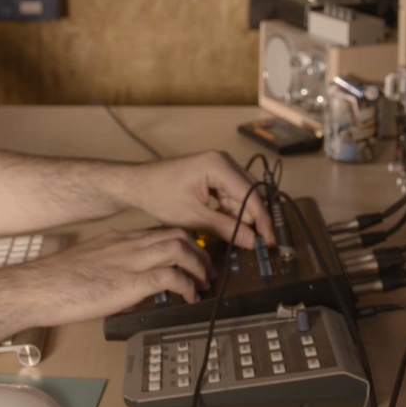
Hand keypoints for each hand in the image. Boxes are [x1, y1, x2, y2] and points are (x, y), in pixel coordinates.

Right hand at [6, 228, 215, 327]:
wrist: (39, 287)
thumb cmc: (57, 282)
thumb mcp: (91, 266)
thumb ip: (114, 271)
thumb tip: (132, 291)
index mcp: (118, 239)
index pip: (161, 231)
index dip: (184, 243)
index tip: (193, 257)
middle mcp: (128, 244)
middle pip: (178, 235)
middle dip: (199, 252)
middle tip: (207, 270)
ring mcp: (131, 261)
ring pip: (180, 249)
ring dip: (199, 267)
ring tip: (204, 284)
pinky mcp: (130, 282)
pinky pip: (171, 277)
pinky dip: (187, 286)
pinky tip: (189, 297)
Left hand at [119, 151, 274, 248]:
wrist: (138, 184)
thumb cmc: (159, 195)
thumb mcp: (194, 217)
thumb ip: (226, 228)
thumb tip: (252, 242)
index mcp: (219, 166)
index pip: (251, 196)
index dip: (262, 222)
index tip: (267, 243)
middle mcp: (224, 161)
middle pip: (251, 194)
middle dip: (252, 220)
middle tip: (255, 244)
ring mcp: (220, 166)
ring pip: (243, 196)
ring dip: (240, 217)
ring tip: (234, 236)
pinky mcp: (215, 174)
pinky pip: (232, 194)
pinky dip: (231, 211)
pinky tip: (224, 225)